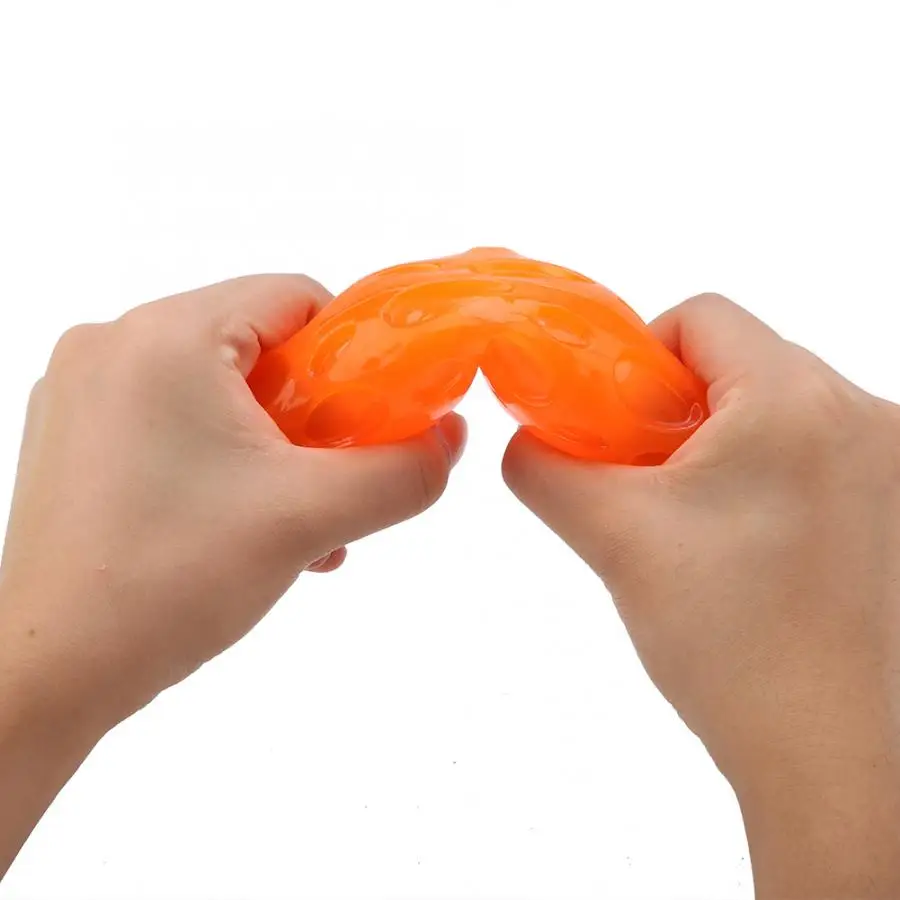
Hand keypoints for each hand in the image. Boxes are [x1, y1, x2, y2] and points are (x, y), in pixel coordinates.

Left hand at [0, 275, 464, 874]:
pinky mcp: (71, 433)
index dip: (353, 351)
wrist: (48, 670)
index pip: (294, 298)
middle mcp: (114, 343)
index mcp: (167, 336)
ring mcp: (83, 388)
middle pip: (256, 345)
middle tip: (337, 479)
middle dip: (313, 413)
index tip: (376, 415)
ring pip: (216, 387)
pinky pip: (172, 418)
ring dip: (273, 444)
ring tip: (300, 521)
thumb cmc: (172, 580)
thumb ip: (402, 470)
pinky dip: (221, 455)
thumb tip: (451, 437)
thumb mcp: (312, 518)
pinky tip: (247, 523)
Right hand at [503, 294, 899, 898]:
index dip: (639, 358)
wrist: (830, 756)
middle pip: (742, 364)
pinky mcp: (899, 508)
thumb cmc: (730, 642)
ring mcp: (894, 464)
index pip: (701, 317)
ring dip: (724, 447)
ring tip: (695, 523)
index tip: (614, 423)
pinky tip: (744, 545)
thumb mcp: (614, 536)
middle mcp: (864, 415)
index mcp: (794, 400)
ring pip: (779, 411)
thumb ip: (544, 466)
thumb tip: (523, 438)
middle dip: (678, 412)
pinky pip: (817, 454)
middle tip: (644, 480)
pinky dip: (768, 477)